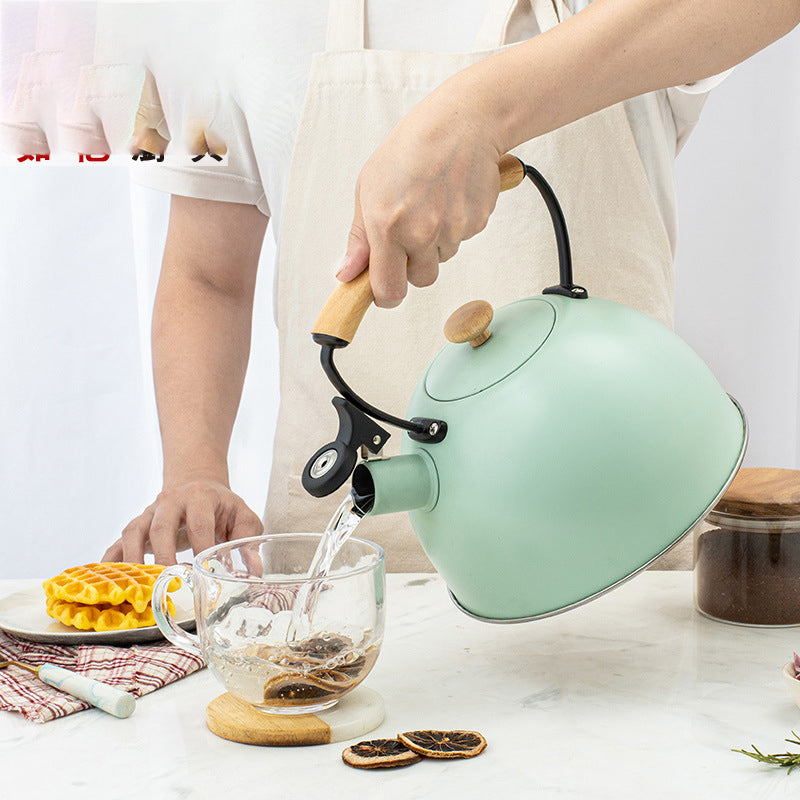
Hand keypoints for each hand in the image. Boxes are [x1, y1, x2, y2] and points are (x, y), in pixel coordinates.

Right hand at [102, 479, 263, 564]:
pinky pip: (118, 541)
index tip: (205, 573)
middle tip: (170, 580)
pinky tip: (109, 580)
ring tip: (140, 586)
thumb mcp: (243, 518)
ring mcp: (150, 512)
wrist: (197, 486)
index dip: (201, 548)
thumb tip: (254, 573)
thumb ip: (248, 543)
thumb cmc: (223, 508)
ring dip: (134, 558)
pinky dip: (112, 560)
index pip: (199, 523)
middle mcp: (171, 501)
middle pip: (161, 525)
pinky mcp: (138, 525)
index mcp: (200, 497)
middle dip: (164, 554)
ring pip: (134, 531)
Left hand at [335, 73, 504, 306]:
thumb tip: (347, 273)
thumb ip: (358, 238)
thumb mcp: (368, 188)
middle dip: (412, 266)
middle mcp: (421, 233)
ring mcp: (452, 230)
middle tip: (409, 233)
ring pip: (441, 259)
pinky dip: (455, 225)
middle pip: (420, 280)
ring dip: (434, 243)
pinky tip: (449, 197)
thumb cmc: (411, 148)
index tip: (383, 289)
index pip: (388, 290)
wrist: (462, 123)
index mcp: (387, 227)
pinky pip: (461, 240)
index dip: (385, 295)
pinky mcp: (476, 223)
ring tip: (430, 203)